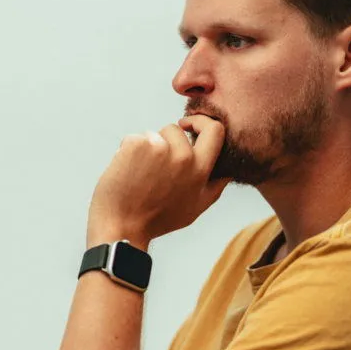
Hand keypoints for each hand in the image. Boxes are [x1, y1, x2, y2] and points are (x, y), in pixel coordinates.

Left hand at [86, 114, 228, 245]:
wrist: (121, 227)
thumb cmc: (156, 220)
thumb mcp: (195, 207)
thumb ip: (214, 185)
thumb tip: (228, 170)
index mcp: (201, 170)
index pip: (215, 130)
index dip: (201, 122)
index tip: (187, 124)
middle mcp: (183, 157)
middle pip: (175, 130)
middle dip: (163, 142)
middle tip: (151, 170)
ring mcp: (159, 148)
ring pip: (152, 134)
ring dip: (144, 148)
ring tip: (138, 175)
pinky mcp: (137, 144)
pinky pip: (133, 138)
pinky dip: (126, 151)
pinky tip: (125, 173)